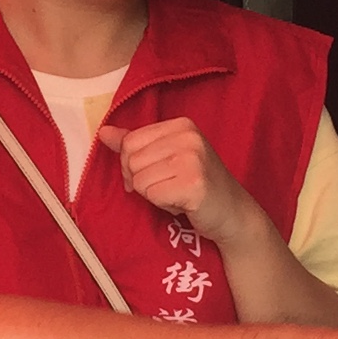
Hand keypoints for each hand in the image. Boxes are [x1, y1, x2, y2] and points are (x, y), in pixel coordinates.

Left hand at [99, 117, 254, 246]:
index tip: (156, 175)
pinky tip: (184, 204)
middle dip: (143, 182)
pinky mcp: (193, 183)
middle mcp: (188, 137)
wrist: (233, 214)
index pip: (130, 141)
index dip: (133, 165)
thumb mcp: (167, 157)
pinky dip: (164, 206)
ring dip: (154, 195)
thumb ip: (135, 144)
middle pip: (131, 161)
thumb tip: (103, 132)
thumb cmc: (198, 186)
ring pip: (139, 180)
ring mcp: (193, 159)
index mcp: (181, 124)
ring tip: (178, 194)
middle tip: (170, 187)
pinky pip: (152, 195)